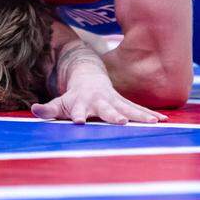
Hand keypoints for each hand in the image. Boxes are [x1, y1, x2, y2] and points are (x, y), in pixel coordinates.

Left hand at [31, 71, 167, 124]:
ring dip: (140, 116)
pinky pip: (139, 110)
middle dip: (114, 116)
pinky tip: (164, 121)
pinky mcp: (125, 103)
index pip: (79, 111)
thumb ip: (48, 109)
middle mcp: (100, 102)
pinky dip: (151, 115)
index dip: (79, 116)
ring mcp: (114, 102)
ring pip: (129, 109)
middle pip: (108, 110)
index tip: (80, 122)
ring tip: (154, 122)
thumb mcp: (59, 103)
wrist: (89, 76)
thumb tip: (34, 109)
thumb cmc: (73, 96)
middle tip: (122, 123)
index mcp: (83, 103)